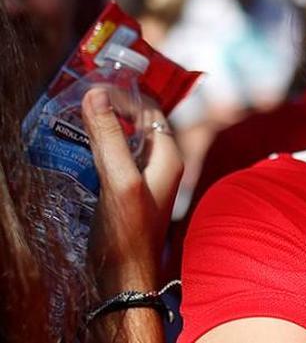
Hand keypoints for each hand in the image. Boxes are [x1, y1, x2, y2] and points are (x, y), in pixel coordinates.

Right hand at [84, 88, 182, 294]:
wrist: (125, 278)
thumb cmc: (127, 232)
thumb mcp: (118, 180)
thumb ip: (109, 137)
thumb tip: (97, 93)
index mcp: (169, 156)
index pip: (150, 110)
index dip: (124, 96)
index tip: (93, 88)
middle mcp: (161, 164)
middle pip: (138, 123)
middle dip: (112, 108)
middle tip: (79, 99)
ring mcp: (145, 178)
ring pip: (125, 140)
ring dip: (103, 128)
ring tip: (73, 118)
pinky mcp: (128, 192)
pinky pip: (115, 159)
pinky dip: (98, 148)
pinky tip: (77, 149)